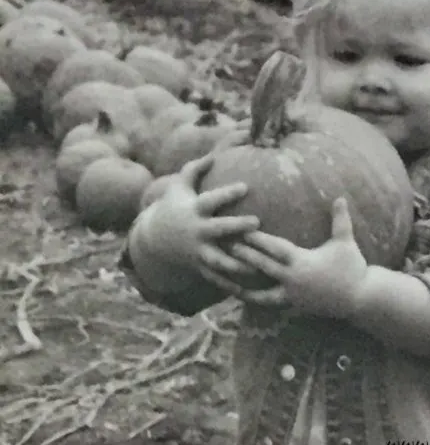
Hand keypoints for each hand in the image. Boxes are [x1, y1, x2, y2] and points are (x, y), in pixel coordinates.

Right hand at [142, 151, 261, 298]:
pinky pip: (217, 279)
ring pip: (219, 261)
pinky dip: (232, 285)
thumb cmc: (174, 207)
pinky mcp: (201, 268)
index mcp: (194, 211)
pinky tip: (250, 288)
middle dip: (236, 227)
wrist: (155, 240)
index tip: (245, 187)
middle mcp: (197, 232)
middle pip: (217, 230)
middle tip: (257, 222)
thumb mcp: (179, 187)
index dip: (227, 194)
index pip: (211, 200)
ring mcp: (198, 252)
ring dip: (237, 264)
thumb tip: (213, 155)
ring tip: (258, 264)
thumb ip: (194, 169)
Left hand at [228, 197, 369, 316]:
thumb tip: (339, 197)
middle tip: (227, 247)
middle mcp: (294, 279)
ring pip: (263, 293)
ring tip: (228, 282)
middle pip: (264, 267)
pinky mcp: (295, 306)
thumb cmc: (353, 267)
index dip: (259, 239)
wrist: (360, 298)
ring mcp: (293, 296)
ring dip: (245, 287)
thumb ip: (340, 219)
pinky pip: (272, 304)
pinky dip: (257, 302)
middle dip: (246, 257)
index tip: (243, 230)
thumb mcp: (346, 242)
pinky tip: (245, 300)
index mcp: (303, 261)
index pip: (276, 248)